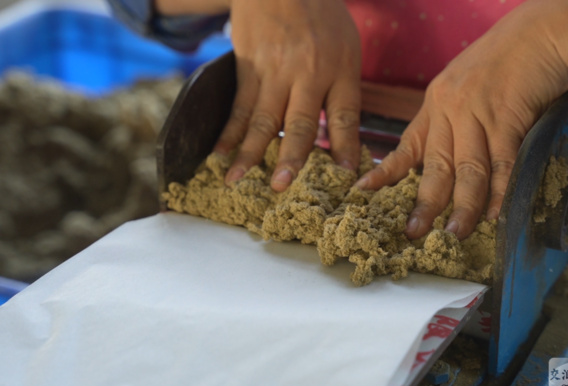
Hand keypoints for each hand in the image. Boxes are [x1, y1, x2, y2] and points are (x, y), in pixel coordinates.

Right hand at [214, 0, 361, 190]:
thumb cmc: (321, 16)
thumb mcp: (347, 46)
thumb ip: (343, 90)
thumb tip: (342, 139)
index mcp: (340, 69)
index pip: (345, 117)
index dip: (345, 149)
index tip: (345, 177)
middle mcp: (309, 73)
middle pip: (300, 123)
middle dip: (291, 158)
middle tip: (282, 186)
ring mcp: (275, 70)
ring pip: (262, 119)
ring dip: (249, 153)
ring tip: (238, 181)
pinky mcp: (249, 65)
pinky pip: (240, 104)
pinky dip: (229, 131)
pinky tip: (220, 151)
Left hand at [356, 1, 567, 239]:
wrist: (541, 31)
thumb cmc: (507, 58)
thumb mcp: (466, 82)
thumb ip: (456, 116)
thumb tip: (454, 156)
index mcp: (436, 102)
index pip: (407, 145)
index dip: (386, 171)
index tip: (364, 191)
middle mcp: (450, 109)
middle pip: (435, 166)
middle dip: (425, 204)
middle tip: (414, 232)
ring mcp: (478, 113)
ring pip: (467, 170)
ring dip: (463, 206)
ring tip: (456, 233)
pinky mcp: (508, 117)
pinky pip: (502, 163)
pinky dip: (501, 191)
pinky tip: (498, 212)